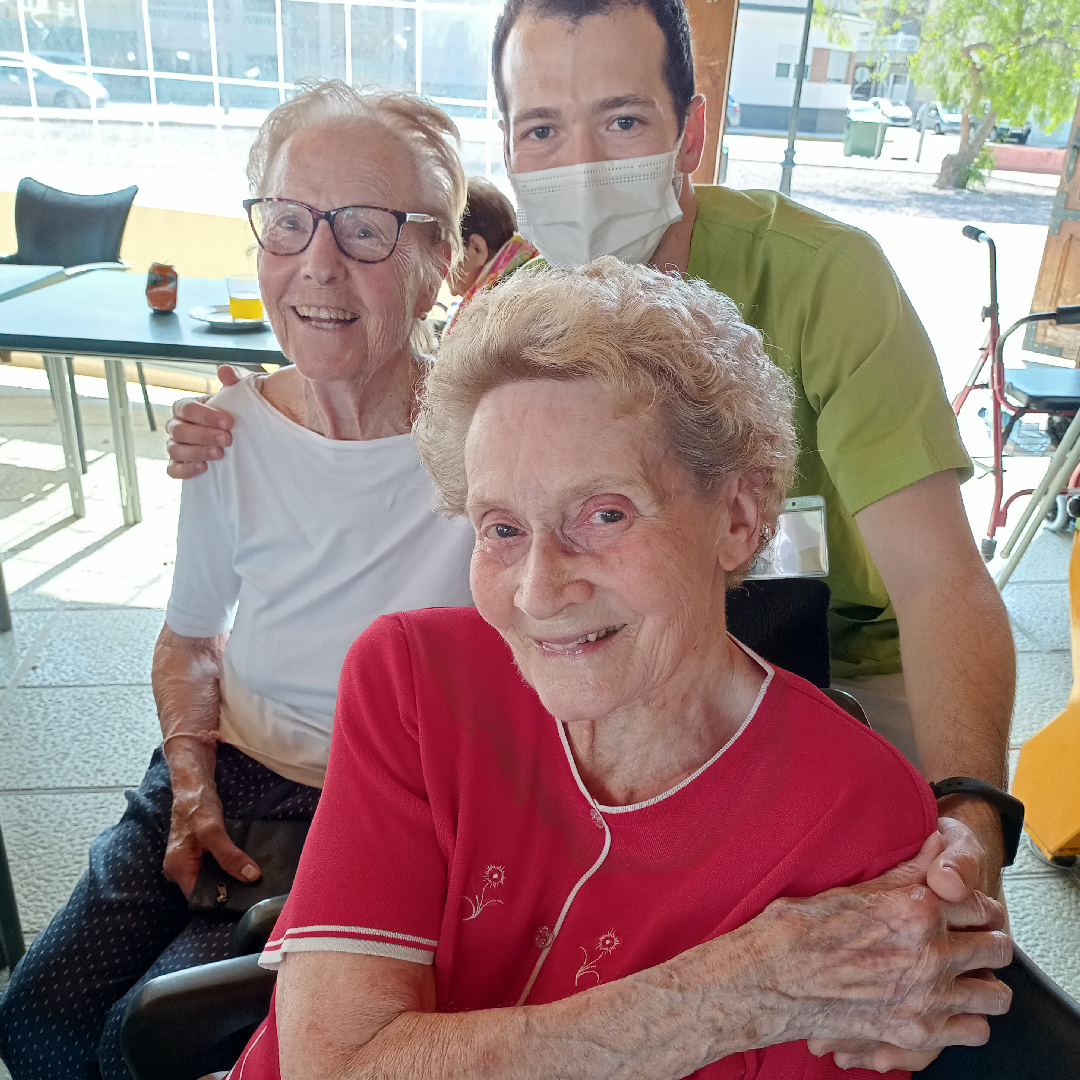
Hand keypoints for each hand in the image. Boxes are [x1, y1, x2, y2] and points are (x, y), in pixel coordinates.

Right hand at [164, 771, 260, 896]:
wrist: (193, 784)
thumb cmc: (197, 806)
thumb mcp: (213, 832)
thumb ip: (230, 856)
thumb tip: (251, 877)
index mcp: (177, 869)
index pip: (199, 897)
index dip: (220, 900)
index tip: (245, 901)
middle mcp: (179, 870)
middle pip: (205, 889)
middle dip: (227, 890)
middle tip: (254, 892)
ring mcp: (188, 861)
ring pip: (211, 878)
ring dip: (229, 878)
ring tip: (253, 881)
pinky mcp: (198, 853)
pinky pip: (213, 867)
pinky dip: (227, 867)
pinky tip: (244, 867)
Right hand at [165, 364, 240, 478]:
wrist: (235, 439)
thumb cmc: (230, 418)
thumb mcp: (235, 399)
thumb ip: (231, 384)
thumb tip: (224, 370)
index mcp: (185, 408)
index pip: (186, 408)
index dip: (206, 415)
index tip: (229, 422)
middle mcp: (176, 426)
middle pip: (179, 430)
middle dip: (204, 435)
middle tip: (227, 439)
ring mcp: (175, 447)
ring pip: (175, 450)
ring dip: (197, 452)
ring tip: (219, 454)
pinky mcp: (178, 466)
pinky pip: (173, 470)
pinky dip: (186, 469)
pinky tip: (203, 467)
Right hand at [805, 814, 1001, 1070]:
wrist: (772, 977)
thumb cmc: (802, 927)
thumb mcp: (855, 888)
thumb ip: (906, 871)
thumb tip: (935, 842)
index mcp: (915, 908)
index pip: (979, 903)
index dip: (976, 906)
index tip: (968, 911)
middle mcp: (929, 951)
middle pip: (998, 948)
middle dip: (987, 942)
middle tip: (969, 943)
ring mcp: (927, 996)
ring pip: (996, 994)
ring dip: (983, 983)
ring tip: (964, 978)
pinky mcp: (917, 1033)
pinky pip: (975, 1031)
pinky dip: (966, 1021)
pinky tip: (948, 1009)